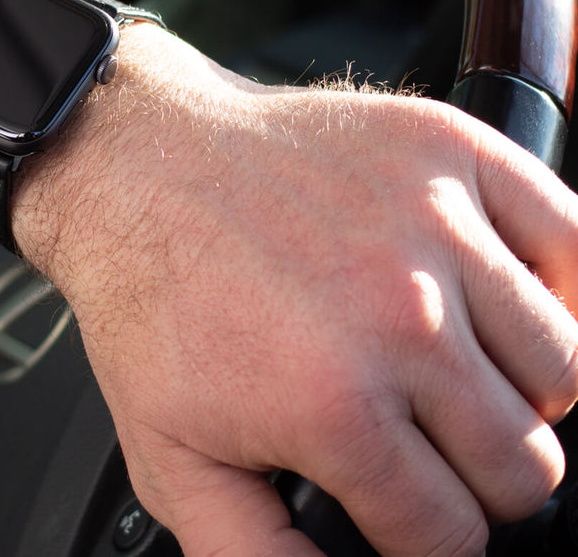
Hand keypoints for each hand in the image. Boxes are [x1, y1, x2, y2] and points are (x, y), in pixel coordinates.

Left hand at [0, 0, 577, 556]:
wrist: (138, 168)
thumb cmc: (149, 292)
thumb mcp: (168, 452)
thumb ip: (249, 552)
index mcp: (332, 405)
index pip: (451, 532)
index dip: (424, 535)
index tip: (401, 507)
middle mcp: (401, 319)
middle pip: (523, 464)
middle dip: (474, 476)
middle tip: (419, 440)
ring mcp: (435, 228)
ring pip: (563, 370)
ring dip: (515, 391)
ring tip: (449, 372)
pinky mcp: (453, 155)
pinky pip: (572, 244)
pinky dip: (554, 288)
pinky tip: (495, 304)